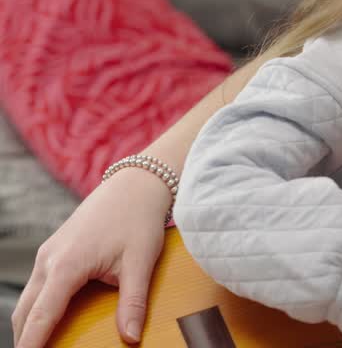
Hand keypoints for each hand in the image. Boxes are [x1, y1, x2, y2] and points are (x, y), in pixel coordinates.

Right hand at [12, 169, 170, 346]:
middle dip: (25, 339)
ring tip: (37, 346)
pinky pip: (37, 287)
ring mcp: (48, 254)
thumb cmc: (138, 219)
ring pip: (28, 299)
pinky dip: (37, 308)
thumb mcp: (141, 262)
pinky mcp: (54, 251)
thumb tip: (130, 337)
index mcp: (66, 266)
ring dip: (29, 325)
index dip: (31, 344)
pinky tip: (48, 322)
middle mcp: (49, 260)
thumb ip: (133, 302)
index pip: (41, 316)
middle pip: (25, 312)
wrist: (136, 184)